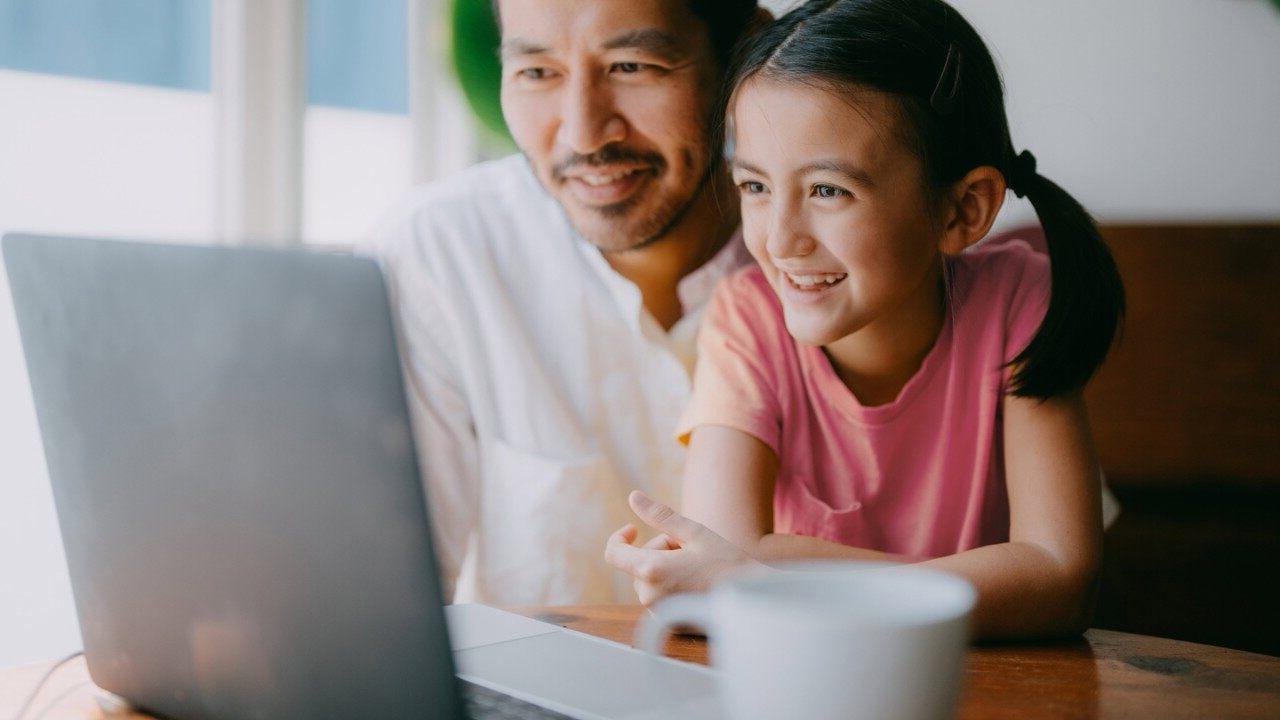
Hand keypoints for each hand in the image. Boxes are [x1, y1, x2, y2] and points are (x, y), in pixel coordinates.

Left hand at [604, 491, 762, 606]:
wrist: (754, 599)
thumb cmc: (726, 562)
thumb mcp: (693, 532)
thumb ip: (659, 515)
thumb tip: (633, 496)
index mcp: (651, 570)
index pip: (614, 554)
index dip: (620, 538)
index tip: (633, 529)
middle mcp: (649, 596)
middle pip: (638, 564)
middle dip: (659, 550)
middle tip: (690, 550)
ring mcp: (659, 613)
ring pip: (649, 581)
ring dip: (666, 568)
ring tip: (697, 568)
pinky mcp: (669, 624)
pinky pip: (660, 597)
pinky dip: (672, 586)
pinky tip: (697, 585)